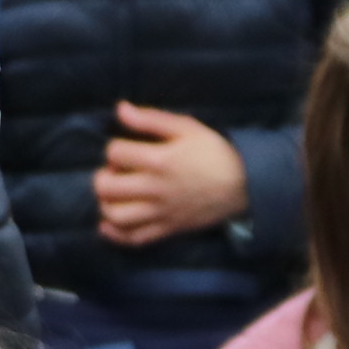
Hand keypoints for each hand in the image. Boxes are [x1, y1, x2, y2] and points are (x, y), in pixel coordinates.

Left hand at [94, 101, 249, 245]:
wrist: (245, 185)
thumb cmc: (214, 153)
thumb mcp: (187, 127)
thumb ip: (151, 119)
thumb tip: (120, 109)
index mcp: (160, 160)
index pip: (115, 153)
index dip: (115, 148)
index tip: (127, 149)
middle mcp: (156, 189)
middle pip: (106, 187)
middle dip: (104, 176)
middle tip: (117, 173)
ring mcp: (161, 213)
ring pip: (115, 216)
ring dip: (107, 204)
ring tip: (115, 195)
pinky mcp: (168, 229)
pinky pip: (134, 239)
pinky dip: (115, 234)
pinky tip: (109, 223)